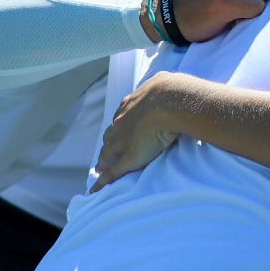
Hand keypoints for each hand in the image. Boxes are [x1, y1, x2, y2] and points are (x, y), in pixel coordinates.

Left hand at [91, 71, 197, 188]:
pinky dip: (102, 182)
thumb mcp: (166, 83)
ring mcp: (123, 140)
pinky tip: (96, 190)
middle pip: (110, 137)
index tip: (118, 133)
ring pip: (107, 154)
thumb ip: (163, 86)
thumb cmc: (173, 92)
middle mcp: (122, 122)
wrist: (172, 101)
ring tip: (99, 170)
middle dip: (107, 145)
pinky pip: (111, 172)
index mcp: (131, 105)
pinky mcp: (128, 157)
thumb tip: (169, 79)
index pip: (120, 119)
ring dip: (103, 162)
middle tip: (104, 154)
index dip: (119, 128)